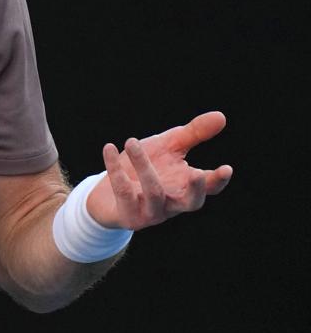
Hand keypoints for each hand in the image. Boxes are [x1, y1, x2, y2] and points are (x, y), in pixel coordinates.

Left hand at [87, 111, 233, 229]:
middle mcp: (173, 204)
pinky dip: (116, 169)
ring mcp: (151, 213)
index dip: (218, 180)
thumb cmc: (143, 168)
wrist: (106, 194)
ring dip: (143, 165)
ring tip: (131, 141)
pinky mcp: (128, 217)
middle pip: (191, 203)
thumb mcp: (167, 147)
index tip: (227, 168)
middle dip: (195, 190)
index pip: (209, 187)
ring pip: (154, 191)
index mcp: (186, 187)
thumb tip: (221, 116)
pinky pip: (124, 192)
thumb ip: (193, 134)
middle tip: (197, 174)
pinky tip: (109, 148)